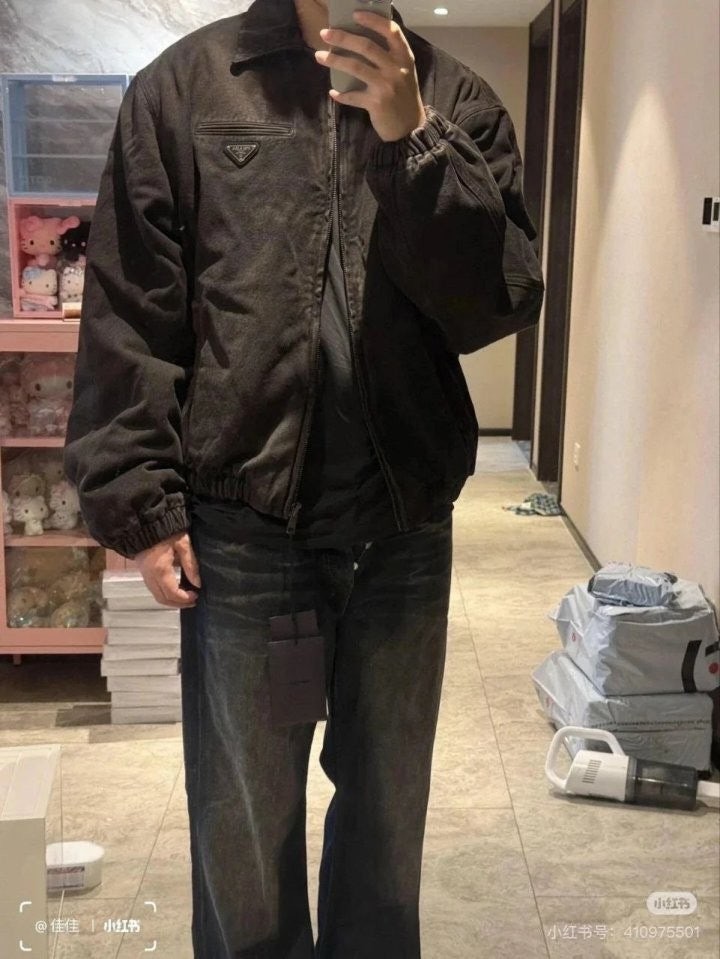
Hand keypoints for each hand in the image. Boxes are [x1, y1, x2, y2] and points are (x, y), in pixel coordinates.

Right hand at [134, 531, 200, 608]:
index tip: (196, 595)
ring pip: (157, 596)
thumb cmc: (166, 530)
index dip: (185, 598)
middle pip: (163, 599)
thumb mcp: (183, 543)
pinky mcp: (143, 571)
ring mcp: (144, 574)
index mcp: (160, 570)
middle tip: (193, 601)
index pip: (172, 593)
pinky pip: (153, 589)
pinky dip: (164, 593)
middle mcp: (150, 576)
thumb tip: (197, 583)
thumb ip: (190, 564)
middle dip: (178, 604)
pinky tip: (175, 589)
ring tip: (186, 597)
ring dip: (171, 600)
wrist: (145, 521)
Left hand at [315, 10, 425, 142]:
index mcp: (404, 57)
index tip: (355, 14)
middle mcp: (396, 68)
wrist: (410, 128)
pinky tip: (333, 92)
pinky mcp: (377, 103)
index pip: (390, 31)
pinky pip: (353, 95)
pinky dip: (342, 95)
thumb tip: (361, 41)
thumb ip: (390, 57)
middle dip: (343, 38)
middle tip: (325, 34)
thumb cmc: (403, 97)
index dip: (373, 20)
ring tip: (319, 56)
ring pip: (355, 67)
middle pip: (366, 46)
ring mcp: (386, 86)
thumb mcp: (404, 72)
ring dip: (335, 61)